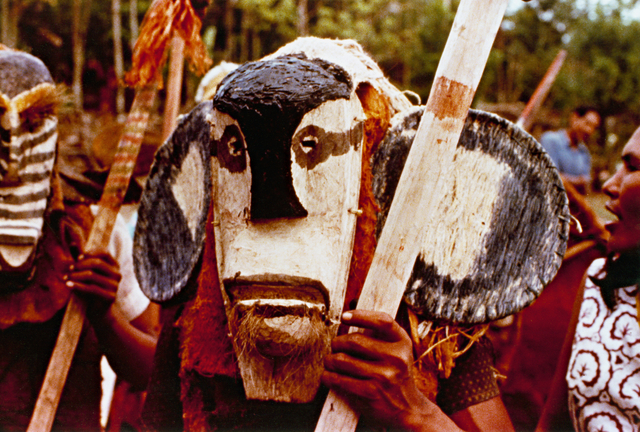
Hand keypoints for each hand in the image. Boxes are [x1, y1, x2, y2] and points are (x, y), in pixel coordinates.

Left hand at [64, 251, 120, 317]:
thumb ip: (81, 259)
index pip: (104, 252)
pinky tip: (67, 285)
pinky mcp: (110, 296)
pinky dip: (77, 286)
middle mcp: (117, 274)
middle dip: (80, 265)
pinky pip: (91, 289)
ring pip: (92, 275)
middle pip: (97, 263)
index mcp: (114, 265)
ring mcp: (115, 285)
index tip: (78, 258)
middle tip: (68, 269)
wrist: (99, 311)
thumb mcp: (87, 272)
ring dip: (75, 276)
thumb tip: (72, 243)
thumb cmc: (91, 289)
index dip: (90, 253)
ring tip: (65, 278)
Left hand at [322, 310, 437, 429]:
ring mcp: (383, 376)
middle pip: (354, 340)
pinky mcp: (370, 393)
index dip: (361, 316)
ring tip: (330, 361)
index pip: (382, 321)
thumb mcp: (398, 351)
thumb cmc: (396, 374)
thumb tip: (348, 318)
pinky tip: (328, 376)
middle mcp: (396, 358)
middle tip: (334, 346)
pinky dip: (328, 376)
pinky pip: (338, 379)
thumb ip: (380, 335)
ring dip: (329, 360)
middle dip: (337, 342)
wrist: (408, 410)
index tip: (344, 317)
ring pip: (342, 360)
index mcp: (402, 342)